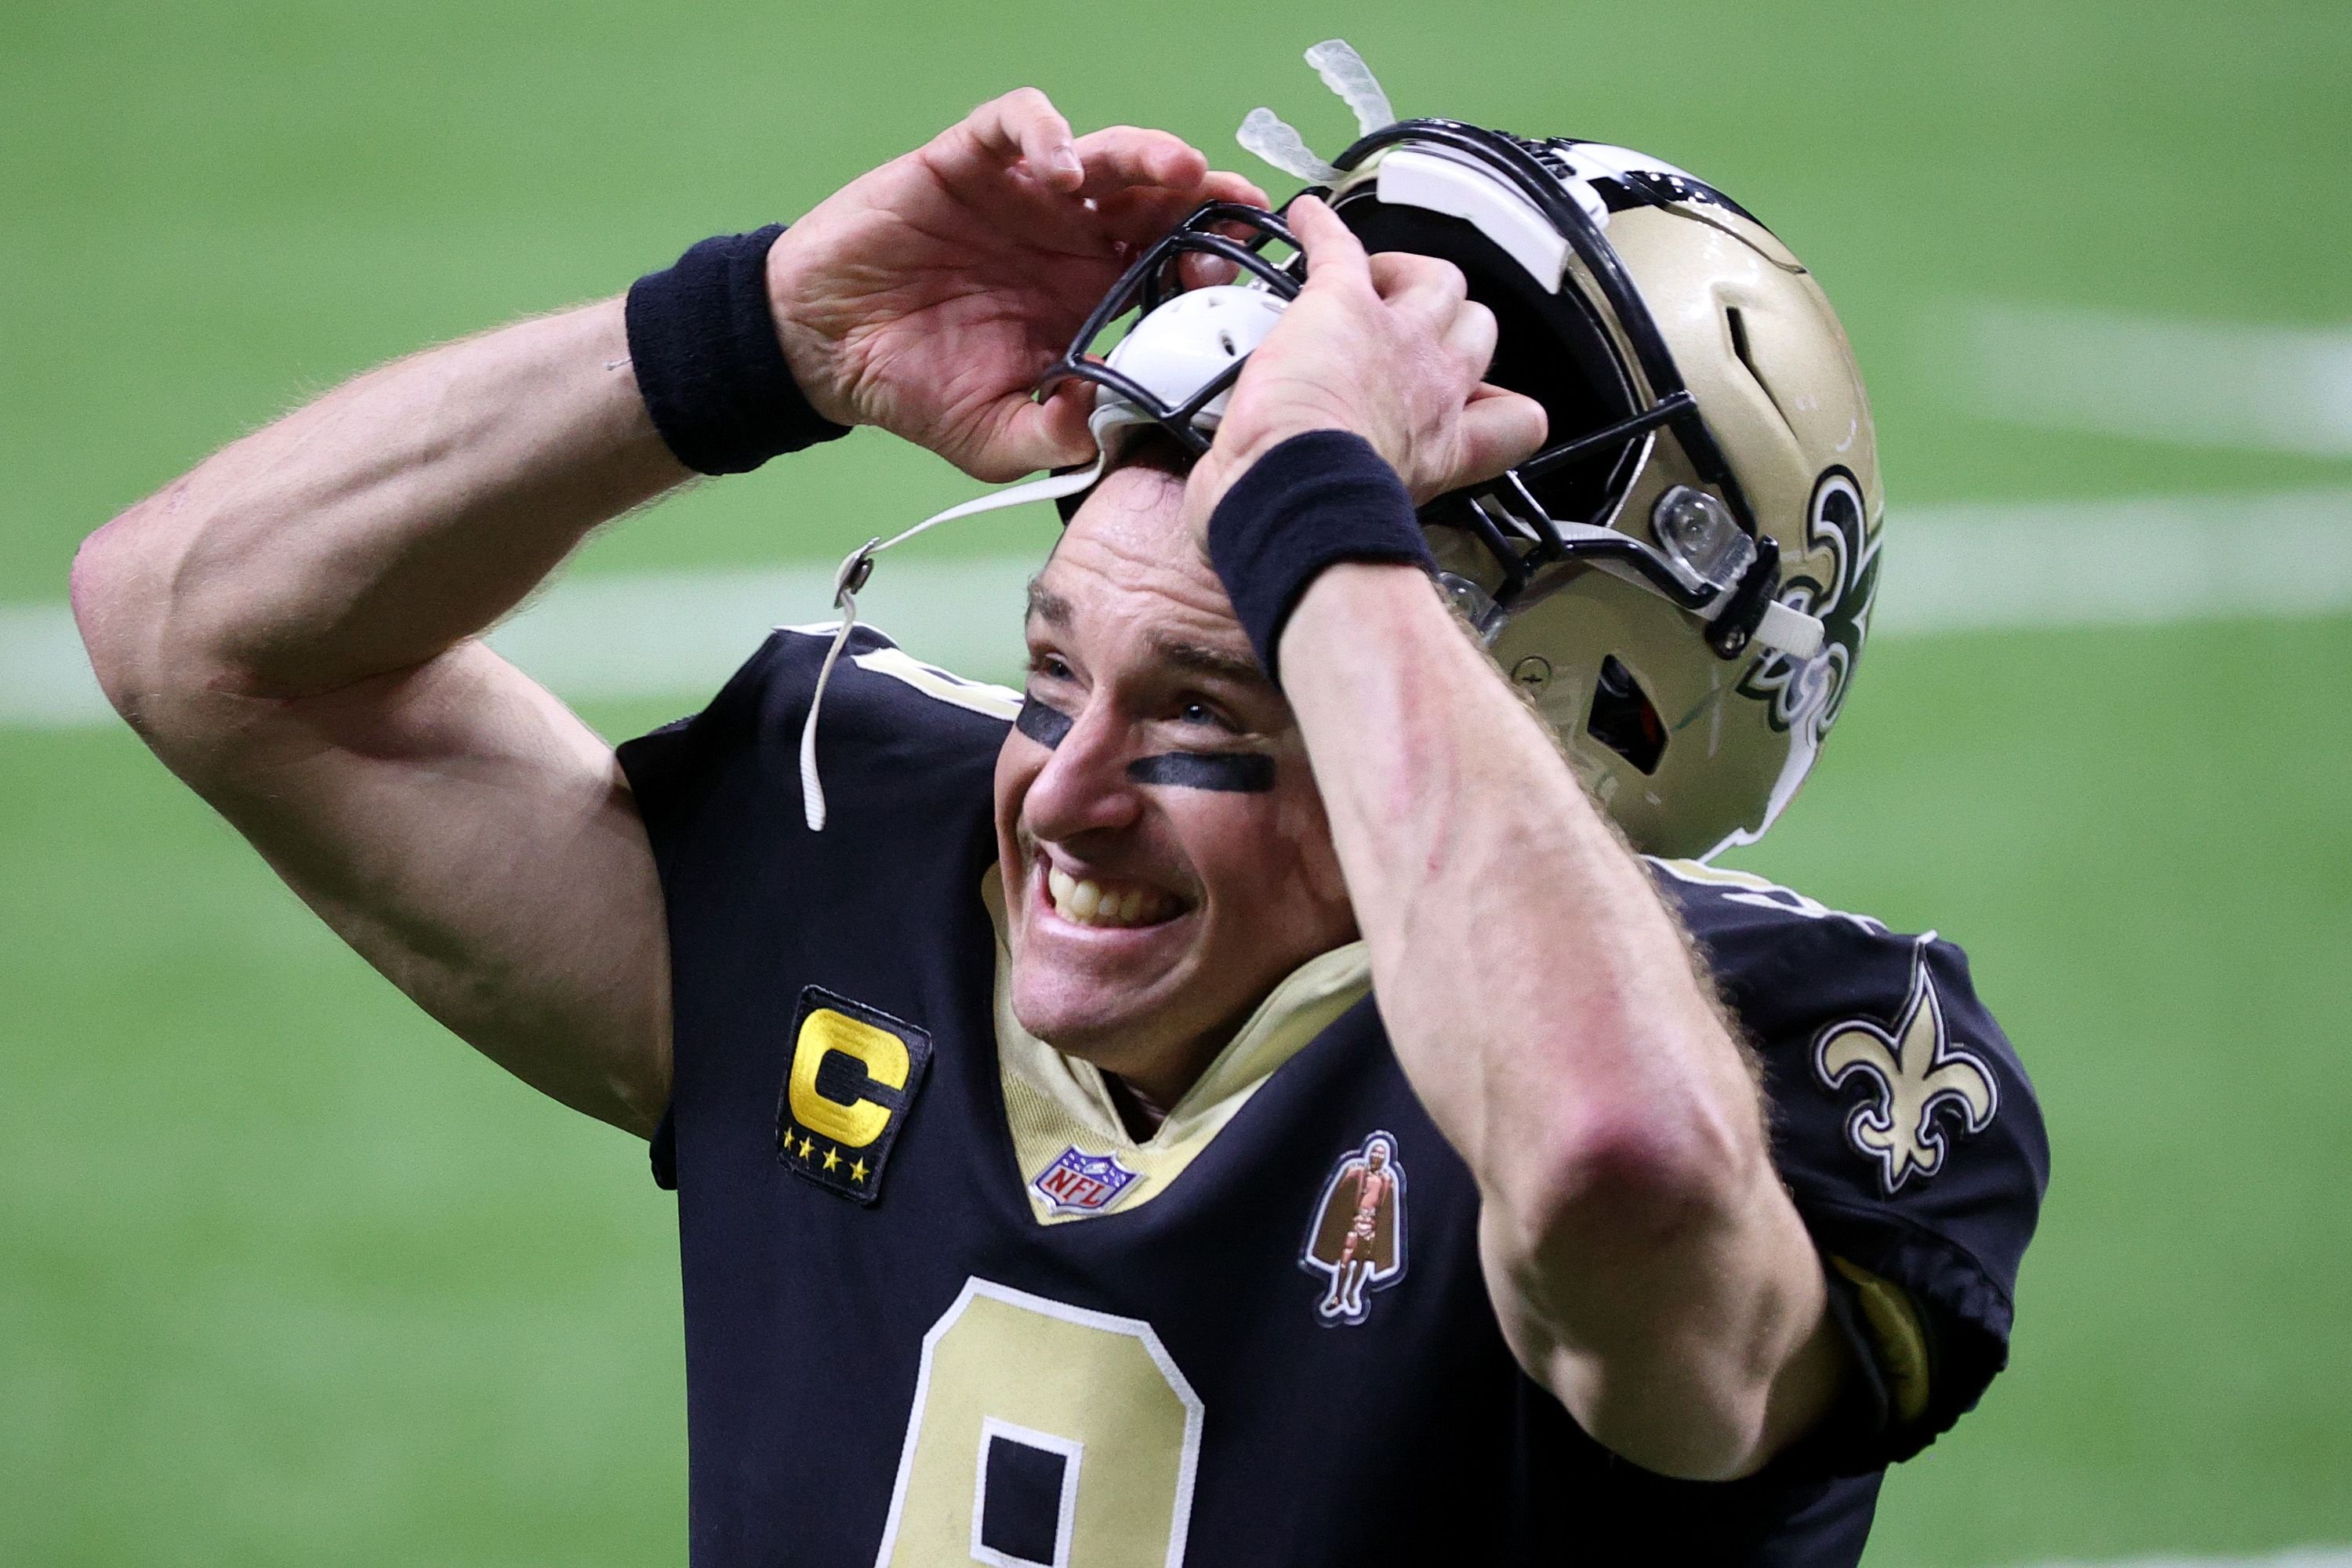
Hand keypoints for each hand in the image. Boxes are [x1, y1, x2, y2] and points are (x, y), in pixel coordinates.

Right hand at [766, 89, 1265, 481]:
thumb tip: (1104, 423)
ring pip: (1106, 153)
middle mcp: (1071, 238)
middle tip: (1234, 207)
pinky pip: (1018, 125)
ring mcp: (1025, 196)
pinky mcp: (970, 162)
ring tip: (1177, 169)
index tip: (1238, 282)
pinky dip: (1046, 133)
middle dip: (1202, 197)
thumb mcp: (994, 438)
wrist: (826, 350)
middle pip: (1156, 198)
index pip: (1171, 265)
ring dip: (1148, 153)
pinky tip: (1059, 168)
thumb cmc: (915, 387)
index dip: (1209, 265)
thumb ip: (1053, 437)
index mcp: (1091, 297)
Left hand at [1187, 195, 1547, 517]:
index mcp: (1441, 448)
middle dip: (1450, 325)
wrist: (1293, 496)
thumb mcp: (1364, 523)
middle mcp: (1434, 389)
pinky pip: (1343, 245)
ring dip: (1409, 274)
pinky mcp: (1344, 304)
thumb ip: (1362, 508)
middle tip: (1403, 332)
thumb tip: (1305, 522)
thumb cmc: (1312, 525)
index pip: (1516, 420)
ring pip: (1440, 279)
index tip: (1468, 400)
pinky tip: (1305, 220)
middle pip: (1478, 330)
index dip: (1496, 402)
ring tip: (1372, 282)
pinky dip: (1323, 228)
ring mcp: (1396, 339)